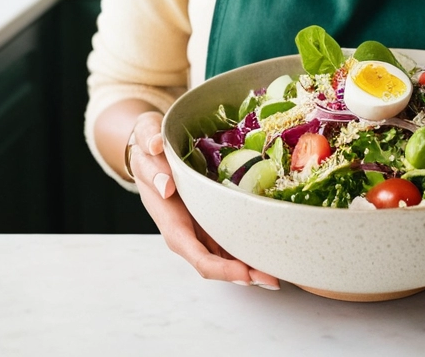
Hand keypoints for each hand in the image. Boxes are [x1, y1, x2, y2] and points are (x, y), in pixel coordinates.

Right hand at [128, 111, 279, 288]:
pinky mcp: (212, 217)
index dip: (222, 269)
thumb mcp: (145, 146)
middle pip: (218, 263)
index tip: (244, 273)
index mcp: (172, 223)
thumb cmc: (148, 150)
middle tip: (273, 278)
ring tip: (278, 270)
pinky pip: (231, 236)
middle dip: (245, 273)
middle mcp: (188, 232)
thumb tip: (166, 185)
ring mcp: (201, 226)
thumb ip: (152, 165)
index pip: (198, 257)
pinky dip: (248, 246)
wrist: (149, 149)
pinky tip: (270, 247)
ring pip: (226, 254)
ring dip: (251, 265)